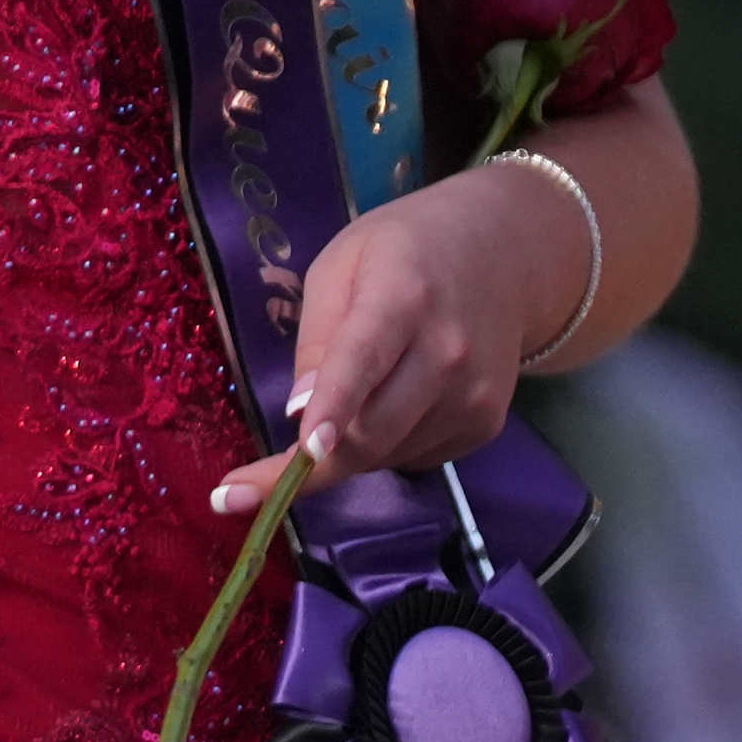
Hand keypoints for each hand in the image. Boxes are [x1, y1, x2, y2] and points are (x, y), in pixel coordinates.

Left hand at [208, 164, 579, 518]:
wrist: (503, 255)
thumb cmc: (403, 251)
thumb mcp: (340, 266)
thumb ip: (316, 337)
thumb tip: (299, 412)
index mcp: (402, 295)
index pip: (363, 360)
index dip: (334, 408)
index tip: (305, 451)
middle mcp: (448, 350)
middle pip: (369, 432)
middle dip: (308, 462)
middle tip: (238, 489)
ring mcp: (473, 393)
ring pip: (385, 455)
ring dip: (347, 447)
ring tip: (348, 397)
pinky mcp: (486, 424)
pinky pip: (413, 457)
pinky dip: (384, 445)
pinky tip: (390, 400)